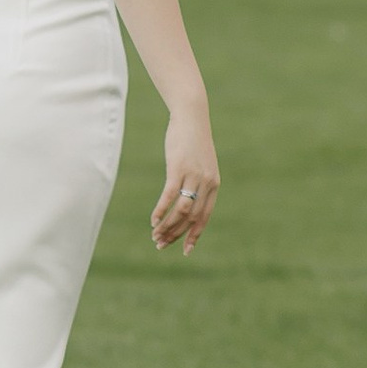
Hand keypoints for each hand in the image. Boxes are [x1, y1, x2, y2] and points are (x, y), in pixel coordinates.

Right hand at [151, 119, 218, 253]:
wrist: (192, 116)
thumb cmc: (193, 140)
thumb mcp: (201, 163)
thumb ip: (198, 181)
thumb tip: (188, 198)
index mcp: (213, 185)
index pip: (204, 218)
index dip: (194, 236)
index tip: (185, 250)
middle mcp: (206, 183)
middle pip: (191, 218)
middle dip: (175, 234)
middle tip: (160, 245)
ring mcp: (193, 176)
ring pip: (181, 210)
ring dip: (167, 226)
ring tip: (155, 236)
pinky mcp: (178, 168)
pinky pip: (170, 195)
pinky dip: (161, 210)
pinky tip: (153, 220)